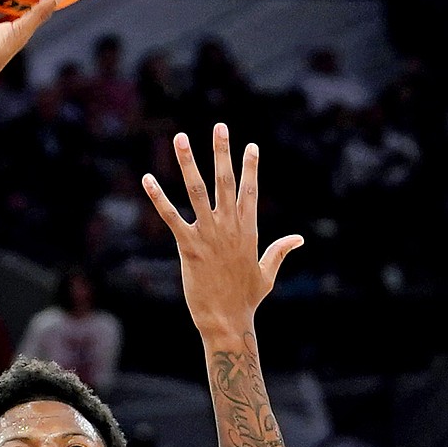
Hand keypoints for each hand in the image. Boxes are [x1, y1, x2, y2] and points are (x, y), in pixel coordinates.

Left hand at [144, 125, 303, 343]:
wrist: (228, 321)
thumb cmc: (247, 300)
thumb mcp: (267, 273)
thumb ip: (280, 251)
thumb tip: (299, 239)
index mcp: (248, 230)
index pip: (249, 191)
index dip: (250, 167)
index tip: (250, 146)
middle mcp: (229, 226)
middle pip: (226, 181)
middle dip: (222, 152)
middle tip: (220, 126)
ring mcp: (208, 234)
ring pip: (197, 190)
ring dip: (188, 162)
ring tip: (180, 138)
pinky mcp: (189, 246)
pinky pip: (171, 216)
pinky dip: (159, 197)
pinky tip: (148, 179)